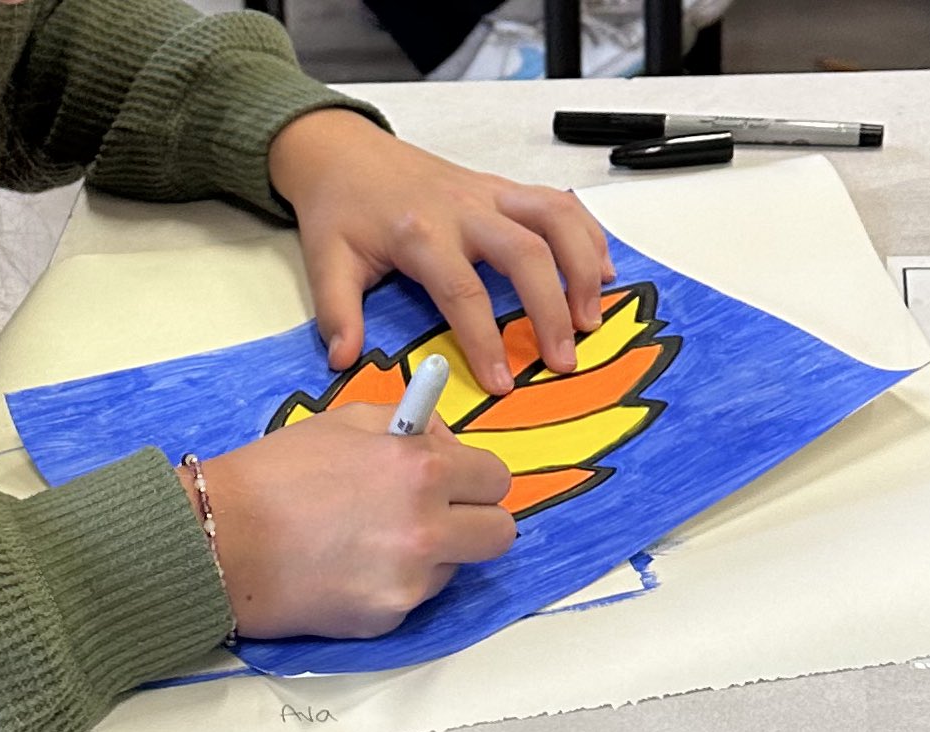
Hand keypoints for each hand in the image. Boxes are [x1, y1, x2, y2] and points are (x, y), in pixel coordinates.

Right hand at [177, 404, 514, 639]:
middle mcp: (427, 527)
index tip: (456, 481)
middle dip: (476, 522)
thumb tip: (447, 442)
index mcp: (422, 469)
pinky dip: (395, 583)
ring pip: (458, 568)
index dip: (475, 478)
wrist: (219, 540)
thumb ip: (412, 425)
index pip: (496, 479)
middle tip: (439, 516)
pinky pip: (414, 597)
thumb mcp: (347, 421)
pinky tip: (352, 568)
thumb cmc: (278, 471)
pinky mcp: (388, 618)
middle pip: (499, 534)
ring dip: (434, 554)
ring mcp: (410, 579)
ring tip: (375, 540)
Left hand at [268, 109, 614, 395]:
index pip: (464, 293)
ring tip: (591, 318)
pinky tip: (602, 270)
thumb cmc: (339, 208)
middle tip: (564, 359)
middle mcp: (463, 208)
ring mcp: (488, 193)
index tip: (503, 382)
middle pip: (527, 254)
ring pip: (555, 217)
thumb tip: (346, 360)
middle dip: (552, 310)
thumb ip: (338, 313)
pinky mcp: (501, 187)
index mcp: (420, 233)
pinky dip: (586, 233)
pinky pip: (558, 202)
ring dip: (583, 267)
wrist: (342, 150)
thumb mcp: (327, 261)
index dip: (487, 342)